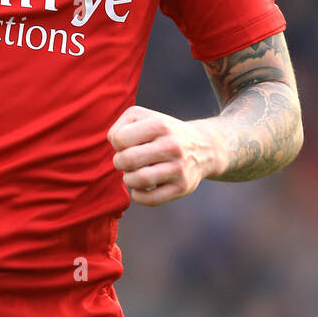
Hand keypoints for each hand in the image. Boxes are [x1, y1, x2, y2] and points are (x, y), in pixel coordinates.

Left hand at [107, 105, 222, 206]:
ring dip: (128, 179)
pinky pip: (150, 199)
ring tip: (133, 174)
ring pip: (139, 180)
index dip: (117, 144)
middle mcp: (172, 145)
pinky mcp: (182, 187)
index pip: (120, 139)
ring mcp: (179, 168)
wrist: (204, 147)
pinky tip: (141, 188)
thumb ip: (121, 126)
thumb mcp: (145, 117)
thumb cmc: (164, 132)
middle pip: (127, 160)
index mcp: (160, 125)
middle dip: (119, 163)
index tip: (126, 145)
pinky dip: (139, 195)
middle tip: (126, 162)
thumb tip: (114, 144)